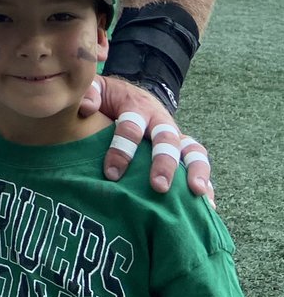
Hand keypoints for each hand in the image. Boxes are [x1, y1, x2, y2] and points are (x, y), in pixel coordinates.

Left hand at [78, 76, 212, 203]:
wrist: (131, 95)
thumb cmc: (109, 97)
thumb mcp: (98, 89)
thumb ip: (90, 93)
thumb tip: (87, 107)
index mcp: (137, 106)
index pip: (131, 127)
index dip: (122, 150)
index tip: (112, 174)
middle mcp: (160, 121)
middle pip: (167, 140)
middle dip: (164, 163)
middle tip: (159, 186)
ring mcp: (175, 136)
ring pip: (192, 151)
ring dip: (196, 171)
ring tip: (197, 193)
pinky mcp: (183, 151)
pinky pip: (198, 165)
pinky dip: (206, 183)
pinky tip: (208, 207)